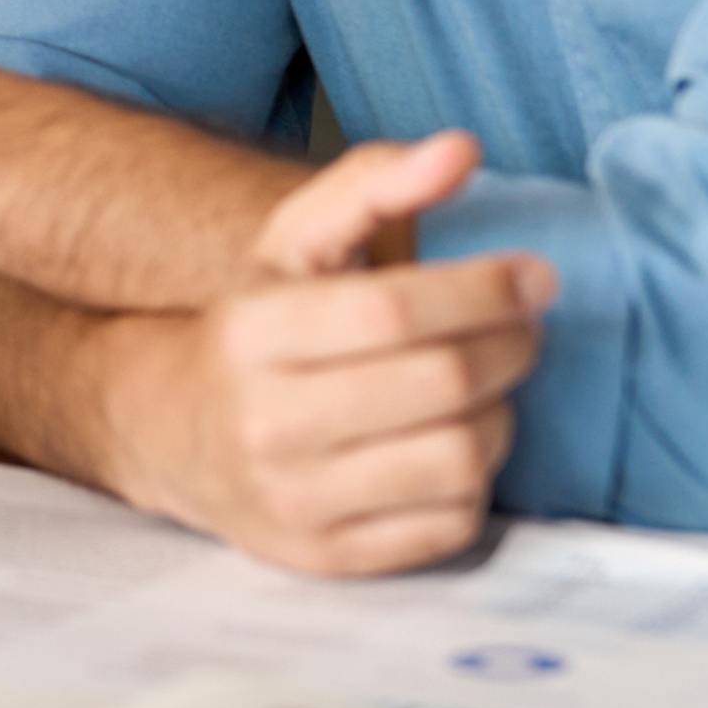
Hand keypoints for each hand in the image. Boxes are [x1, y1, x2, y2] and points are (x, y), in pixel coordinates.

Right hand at [104, 131, 556, 573]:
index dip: (482, 289)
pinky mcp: (329, 558)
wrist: (176, 434)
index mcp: (252, 331)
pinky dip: (474, 480)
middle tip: (523, 328)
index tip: (532, 276)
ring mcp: (296, 498)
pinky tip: (450, 443)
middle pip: (440, 383)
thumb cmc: (256, 330)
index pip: (393, 309)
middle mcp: (265, 420)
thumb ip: (372, 185)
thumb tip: (460, 149)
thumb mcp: (292, 246)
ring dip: (499, 416)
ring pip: (459, 458)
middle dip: (510, 347)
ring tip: (484, 389)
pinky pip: (450, 523)